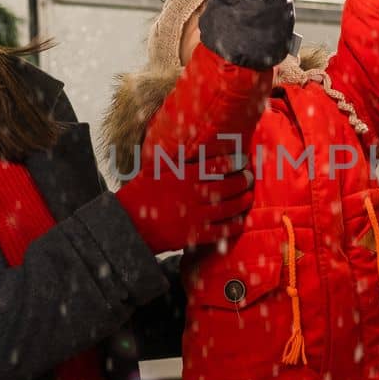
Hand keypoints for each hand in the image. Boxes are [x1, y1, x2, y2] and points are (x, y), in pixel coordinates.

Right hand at [115, 154, 253, 253]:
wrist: (127, 223)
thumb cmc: (140, 193)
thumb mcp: (156, 169)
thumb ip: (177, 159)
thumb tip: (192, 144)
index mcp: (184, 175)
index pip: (217, 165)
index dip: (234, 162)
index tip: (244, 160)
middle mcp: (192, 194)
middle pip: (228, 185)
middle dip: (243, 181)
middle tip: (250, 178)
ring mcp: (195, 215)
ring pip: (229, 207)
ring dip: (243, 201)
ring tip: (248, 197)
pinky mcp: (194, 235)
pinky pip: (222, 230)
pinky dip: (235, 225)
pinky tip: (240, 220)